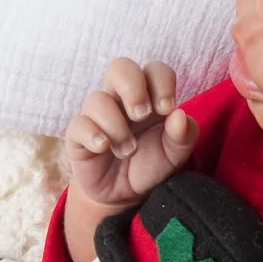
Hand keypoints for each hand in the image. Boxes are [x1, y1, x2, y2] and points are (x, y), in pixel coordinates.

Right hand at [64, 58, 197, 211]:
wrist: (124, 194)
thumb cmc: (150, 164)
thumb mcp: (175, 154)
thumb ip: (184, 135)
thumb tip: (179, 115)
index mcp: (149, 97)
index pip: (155, 70)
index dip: (161, 82)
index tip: (166, 109)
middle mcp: (121, 99)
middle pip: (120, 67)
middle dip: (133, 88)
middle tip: (142, 115)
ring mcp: (97, 115)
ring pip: (97, 99)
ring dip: (116, 125)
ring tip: (129, 150)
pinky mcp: (78, 135)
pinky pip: (79, 124)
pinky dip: (93, 134)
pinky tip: (104, 148)